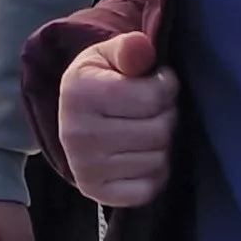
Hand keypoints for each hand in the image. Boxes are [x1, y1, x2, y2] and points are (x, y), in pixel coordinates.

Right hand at [57, 33, 177, 207]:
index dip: (166, 86)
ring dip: (162, 145)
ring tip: (146, 130)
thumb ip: (130, 48)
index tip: (158, 82)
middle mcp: (78, 134)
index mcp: (80, 94)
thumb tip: (142, 47)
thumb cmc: (98, 81)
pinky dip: (154, 174)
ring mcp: (86, 168)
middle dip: (167, 116)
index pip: (154, 97)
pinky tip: (141, 156)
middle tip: (155, 109)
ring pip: (158, 160)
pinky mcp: (97, 193)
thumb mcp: (109, 55)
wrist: (73, 118)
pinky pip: (148, 189)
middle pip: (159, 130)